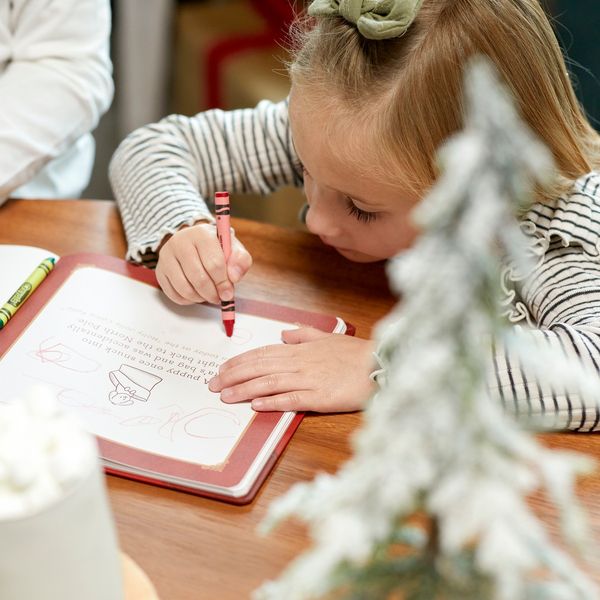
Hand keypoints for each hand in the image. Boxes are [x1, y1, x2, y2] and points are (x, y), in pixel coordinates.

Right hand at [156, 222, 251, 304]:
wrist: (194, 243)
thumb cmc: (216, 248)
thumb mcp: (233, 248)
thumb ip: (240, 260)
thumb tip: (233, 278)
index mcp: (202, 233)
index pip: (214, 264)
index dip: (223, 283)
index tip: (229, 293)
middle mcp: (180, 241)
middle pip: (199, 278)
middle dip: (212, 293)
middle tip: (219, 297)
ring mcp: (167, 256)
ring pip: (185, 289)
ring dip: (200, 298)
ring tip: (208, 294)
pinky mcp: (160, 270)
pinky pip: (174, 294)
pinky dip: (188, 300)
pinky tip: (196, 293)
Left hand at [208, 327, 375, 412]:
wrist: (379, 364)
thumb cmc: (355, 353)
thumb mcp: (328, 337)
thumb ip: (303, 334)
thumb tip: (283, 333)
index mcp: (300, 349)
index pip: (262, 354)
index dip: (240, 361)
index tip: (222, 368)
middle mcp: (299, 363)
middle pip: (259, 367)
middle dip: (233, 375)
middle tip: (213, 384)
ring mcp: (308, 380)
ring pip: (268, 383)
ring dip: (244, 389)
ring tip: (225, 395)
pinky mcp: (319, 397)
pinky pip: (290, 399)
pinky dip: (271, 401)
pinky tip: (255, 405)